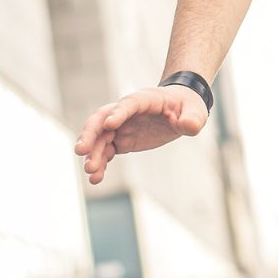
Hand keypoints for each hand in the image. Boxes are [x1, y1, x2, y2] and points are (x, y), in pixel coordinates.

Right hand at [73, 84, 208, 184]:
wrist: (180, 108)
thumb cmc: (187, 106)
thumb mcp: (196, 111)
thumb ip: (192, 119)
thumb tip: (189, 126)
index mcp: (145, 99)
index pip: (129, 104)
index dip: (118, 113)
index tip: (109, 124)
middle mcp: (127, 111)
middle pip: (102, 119)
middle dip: (91, 134)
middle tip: (81, 151)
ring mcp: (122, 126)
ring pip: (101, 138)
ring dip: (93, 154)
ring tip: (90, 172)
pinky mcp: (122, 139)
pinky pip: (106, 150)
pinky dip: (101, 162)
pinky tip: (96, 178)